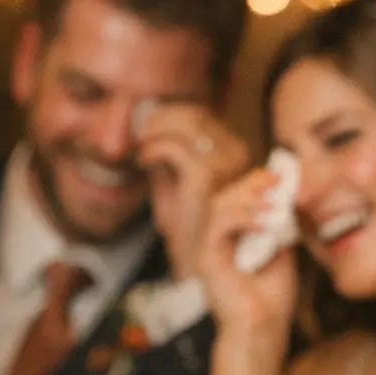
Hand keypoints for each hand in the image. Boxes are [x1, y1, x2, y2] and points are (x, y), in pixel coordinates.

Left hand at [136, 103, 249, 279]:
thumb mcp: (178, 181)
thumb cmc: (189, 225)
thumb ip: (170, 154)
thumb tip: (149, 127)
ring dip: (155, 129)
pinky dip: (153, 149)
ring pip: (185, 124)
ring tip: (140, 143)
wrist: (199, 260)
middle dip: (161, 117)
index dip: (170, 114)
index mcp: (235, 153)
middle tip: (138, 131)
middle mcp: (237, 154)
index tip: (146, 125)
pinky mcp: (207, 175)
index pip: (202, 115)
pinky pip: (174, 147)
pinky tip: (144, 161)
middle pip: (194, 114)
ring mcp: (225, 163)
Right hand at [199, 168, 297, 346]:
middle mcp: (219, 239)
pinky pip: (219, 226)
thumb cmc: (272, 298)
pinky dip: (243, 218)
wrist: (263, 328)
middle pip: (226, 196)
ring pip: (220, 206)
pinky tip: (265, 223)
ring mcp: (211, 248)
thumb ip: (283, 227)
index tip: (281, 174)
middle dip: (252, 183)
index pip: (238, 198)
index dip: (256, 182)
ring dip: (248, 199)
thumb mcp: (284, 253)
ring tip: (273, 204)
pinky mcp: (208, 258)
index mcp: (235, 237)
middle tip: (276, 179)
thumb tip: (292, 198)